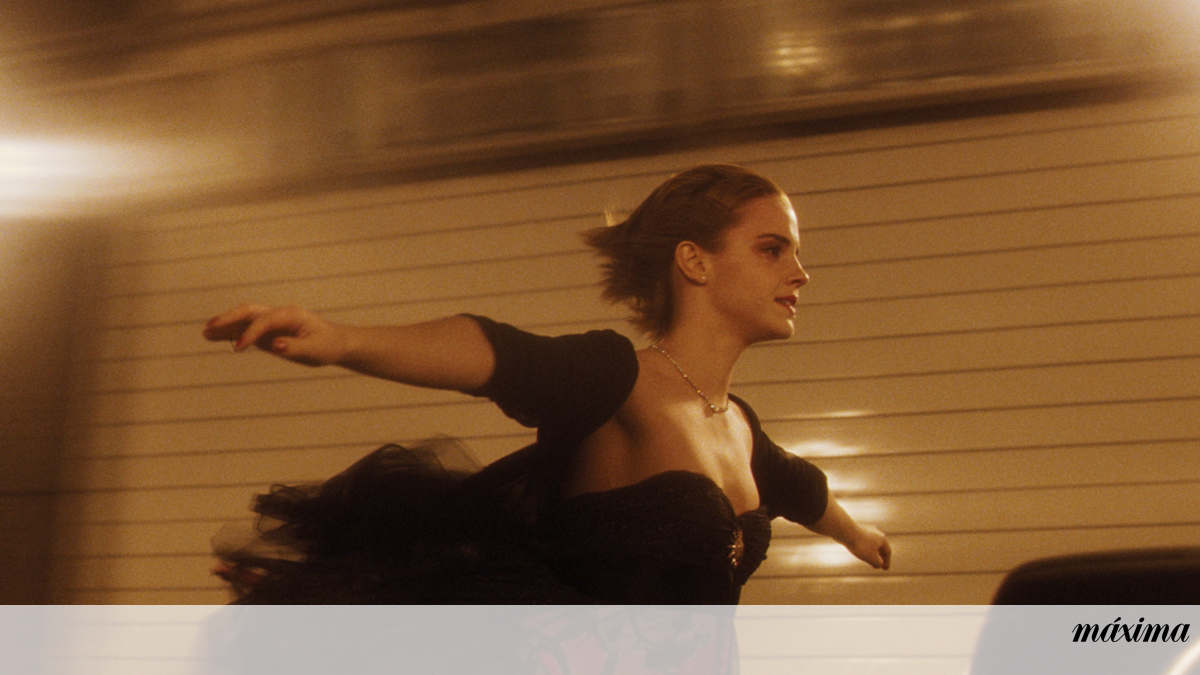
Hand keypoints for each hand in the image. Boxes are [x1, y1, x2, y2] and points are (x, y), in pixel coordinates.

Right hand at [203, 304, 346, 366]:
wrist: (335, 343)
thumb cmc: (328, 346)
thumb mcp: (316, 351)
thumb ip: (295, 348)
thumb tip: (275, 345)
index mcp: (290, 315)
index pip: (264, 321)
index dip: (250, 333)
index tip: (238, 347)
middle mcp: (278, 315)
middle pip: (249, 311)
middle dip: (229, 318)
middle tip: (209, 328)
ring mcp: (271, 323)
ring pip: (244, 319)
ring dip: (225, 325)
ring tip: (204, 333)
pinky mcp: (268, 333)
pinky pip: (245, 330)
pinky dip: (230, 333)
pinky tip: (214, 338)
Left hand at [846, 524, 890, 569]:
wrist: (846, 532)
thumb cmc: (861, 546)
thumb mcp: (872, 559)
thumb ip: (878, 563)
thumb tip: (878, 564)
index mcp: (882, 539)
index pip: (887, 551)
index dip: (887, 561)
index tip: (885, 569)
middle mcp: (876, 532)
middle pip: (881, 546)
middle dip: (880, 556)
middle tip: (880, 564)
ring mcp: (866, 529)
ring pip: (872, 542)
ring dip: (872, 552)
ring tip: (870, 559)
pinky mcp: (857, 529)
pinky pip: (863, 540)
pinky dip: (865, 547)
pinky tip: (860, 551)